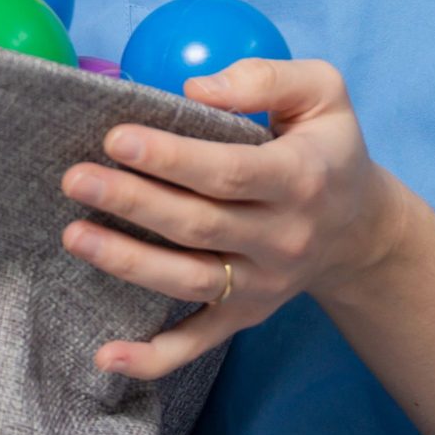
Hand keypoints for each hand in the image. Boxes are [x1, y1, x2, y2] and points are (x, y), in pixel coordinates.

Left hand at [59, 58, 408, 379]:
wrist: (362, 228)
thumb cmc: (326, 147)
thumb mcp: (322, 93)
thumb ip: (265, 79)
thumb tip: (196, 89)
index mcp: (299, 178)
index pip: (228, 172)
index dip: (170, 158)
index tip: (116, 138)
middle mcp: (283, 238)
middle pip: (198, 225)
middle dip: (132, 202)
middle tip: (75, 178)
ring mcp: (262, 284)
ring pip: (189, 280)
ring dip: (127, 262)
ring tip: (72, 235)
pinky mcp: (244, 314)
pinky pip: (198, 341)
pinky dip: (153, 356)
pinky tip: (105, 355)